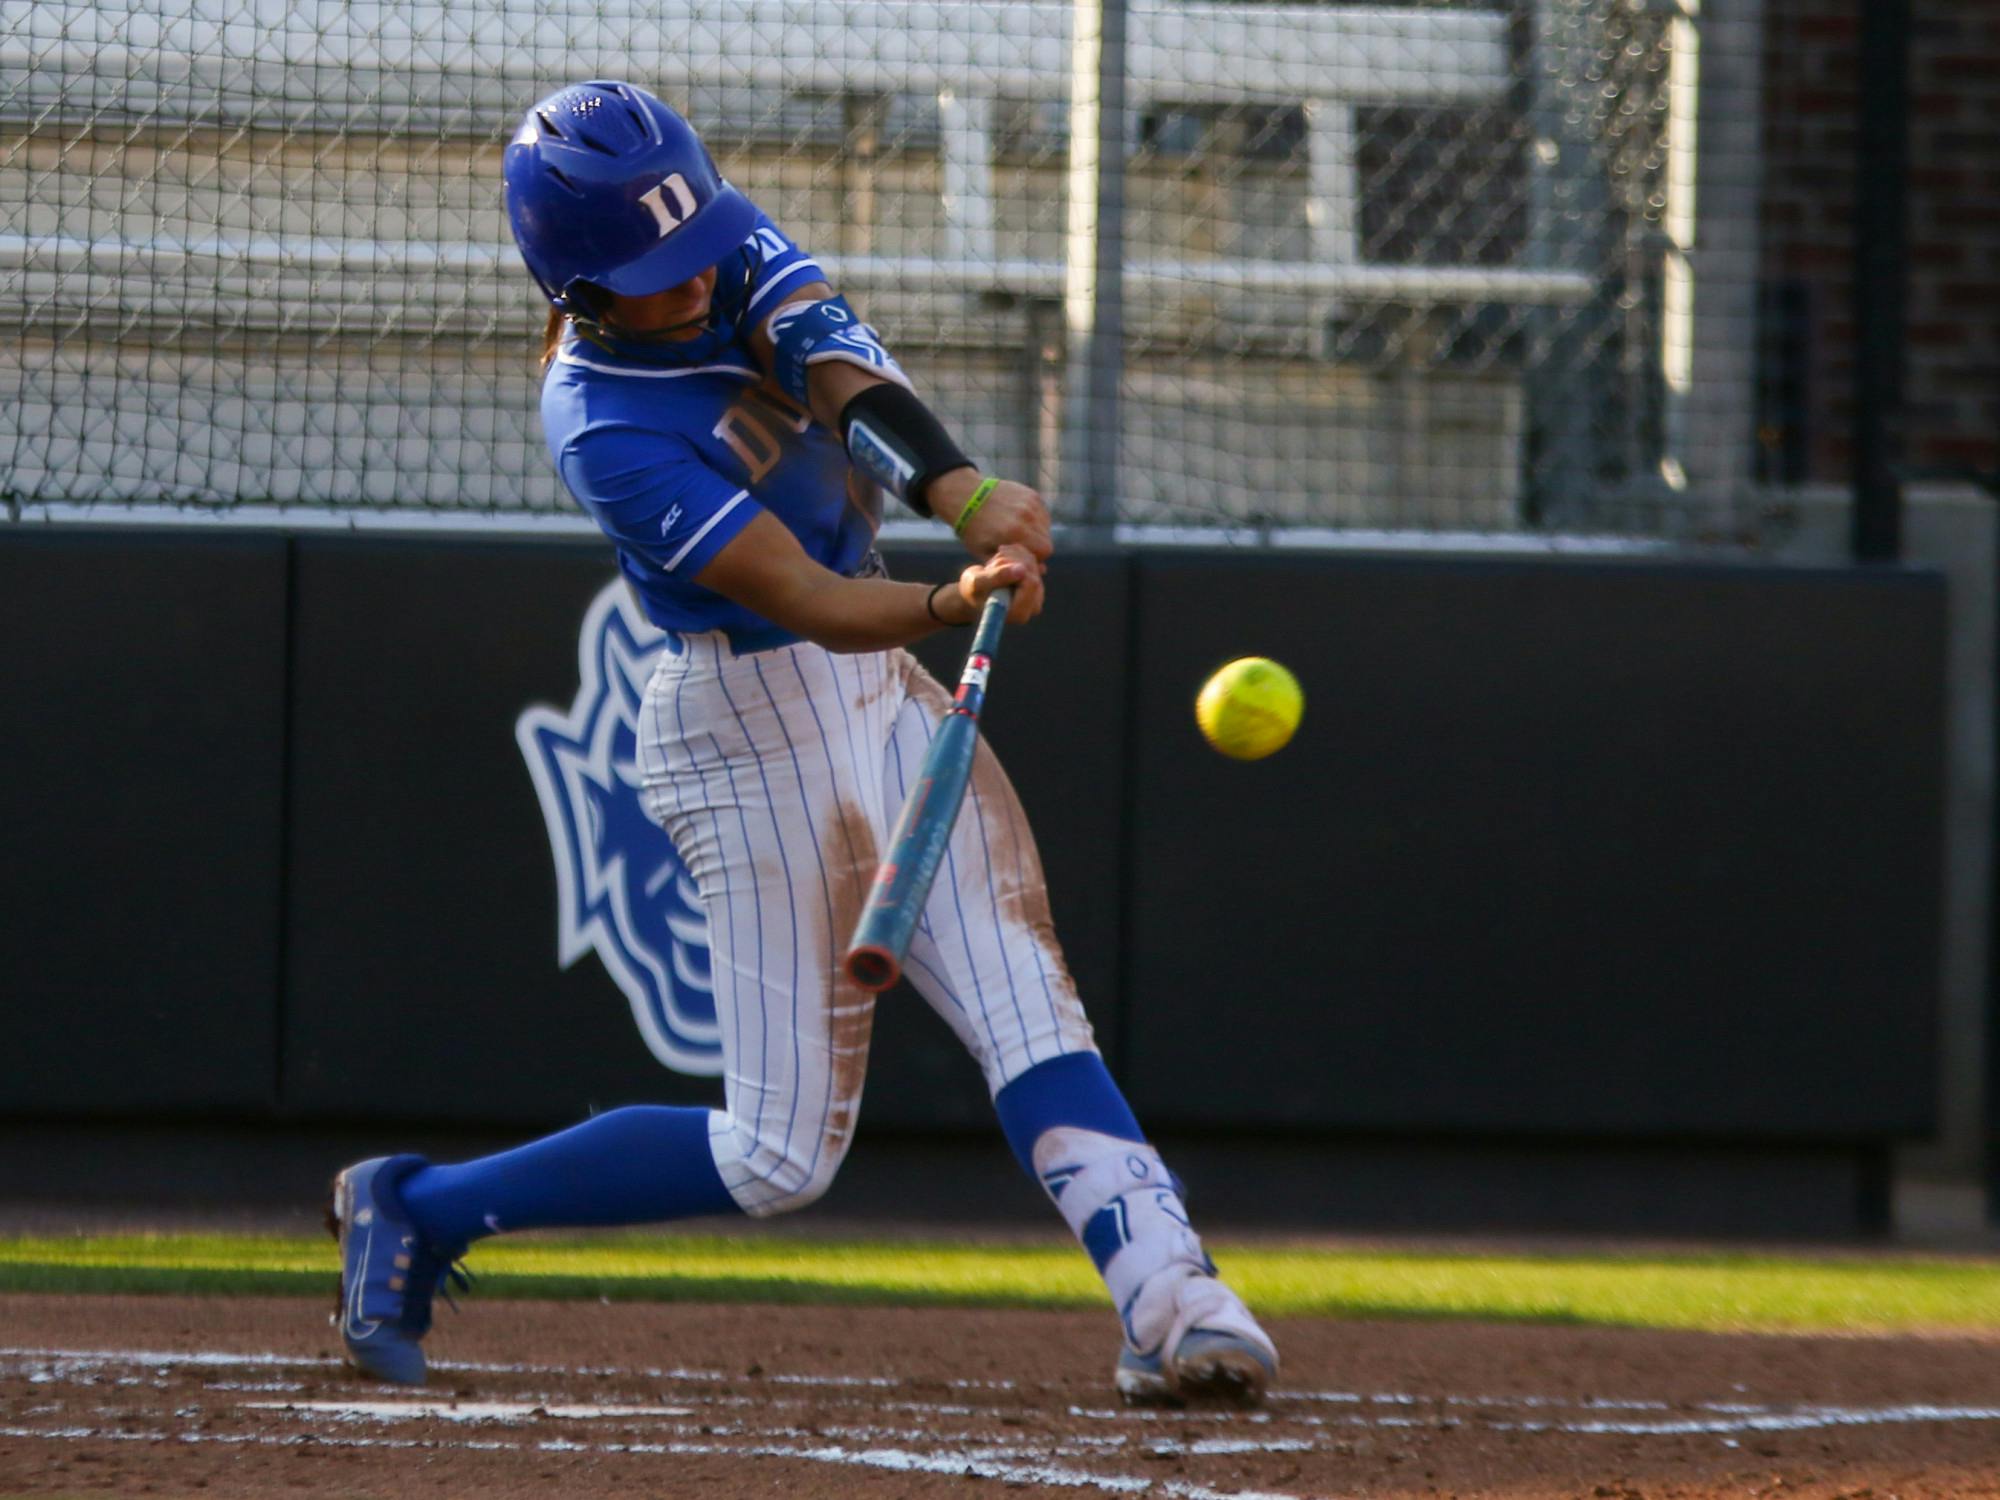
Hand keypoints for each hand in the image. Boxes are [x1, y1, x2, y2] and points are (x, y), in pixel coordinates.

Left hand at [928, 470, 1052, 567]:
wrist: (967, 497)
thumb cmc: (974, 530)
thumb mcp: (986, 553)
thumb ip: (1012, 565)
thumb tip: (1043, 571)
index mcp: (1015, 533)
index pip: (1044, 553)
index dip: (1034, 558)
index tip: (1020, 557)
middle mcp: (1026, 517)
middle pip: (1047, 542)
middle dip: (1037, 548)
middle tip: (1020, 547)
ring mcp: (1030, 503)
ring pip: (1046, 528)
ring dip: (1037, 534)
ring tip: (1018, 534)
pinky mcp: (1031, 495)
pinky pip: (1042, 514)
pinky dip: (1035, 521)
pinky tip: (1019, 522)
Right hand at [954, 544, 1044, 626]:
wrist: (974, 593)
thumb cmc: (972, 592)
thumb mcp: (977, 583)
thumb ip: (997, 577)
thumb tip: (1022, 570)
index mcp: (1020, 612)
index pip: (1031, 582)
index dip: (1014, 567)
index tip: (995, 564)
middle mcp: (1033, 605)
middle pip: (1032, 569)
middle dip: (1008, 560)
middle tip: (989, 564)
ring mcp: (1037, 592)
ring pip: (1030, 560)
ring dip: (1008, 556)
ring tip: (992, 564)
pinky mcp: (1035, 580)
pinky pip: (1030, 557)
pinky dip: (1014, 553)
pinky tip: (1000, 560)